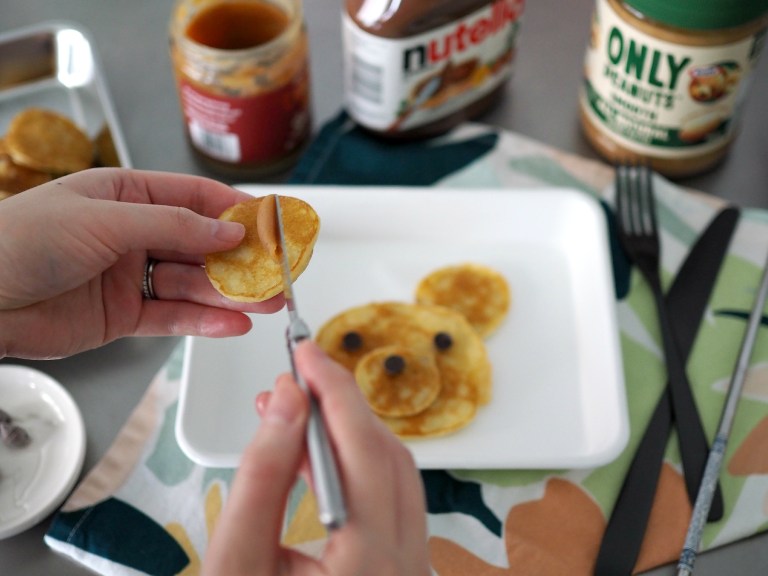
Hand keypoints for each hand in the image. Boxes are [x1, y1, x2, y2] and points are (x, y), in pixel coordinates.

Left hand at [0, 168, 281, 358]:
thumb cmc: (20, 242)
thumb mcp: (102, 220)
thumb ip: (171, 226)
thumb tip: (227, 232)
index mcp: (125, 196)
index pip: (194, 198)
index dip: (235, 211)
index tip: (271, 223)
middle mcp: (133, 234)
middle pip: (200, 246)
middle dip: (241, 260)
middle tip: (278, 273)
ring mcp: (130, 277)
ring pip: (192, 284)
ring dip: (230, 294)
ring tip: (268, 303)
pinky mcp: (125, 316)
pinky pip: (172, 317)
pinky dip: (203, 322)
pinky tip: (233, 324)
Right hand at [204, 341, 430, 575]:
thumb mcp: (236, 560)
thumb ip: (262, 477)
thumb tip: (288, 400)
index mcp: (370, 566)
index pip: (364, 452)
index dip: (333, 391)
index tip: (306, 354)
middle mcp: (405, 566)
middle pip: (386, 456)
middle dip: (339, 405)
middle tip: (296, 376)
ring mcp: (409, 566)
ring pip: (393, 472)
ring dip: (346, 432)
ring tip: (292, 413)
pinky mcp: (399, 565)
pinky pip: (390, 496)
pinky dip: (354, 463)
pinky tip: (313, 453)